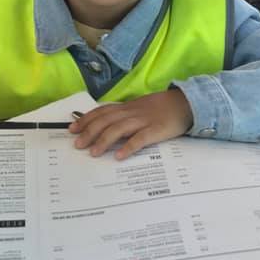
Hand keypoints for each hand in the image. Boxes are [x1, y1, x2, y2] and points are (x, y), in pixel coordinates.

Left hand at [69, 89, 192, 159]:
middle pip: (106, 120)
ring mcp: (144, 121)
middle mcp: (132, 113)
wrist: (186, 104)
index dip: (86, 120)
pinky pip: (140, 139)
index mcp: (127, 107)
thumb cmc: (162, 109)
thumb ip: (124, 116)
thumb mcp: (140, 108)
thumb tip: (105, 127)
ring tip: (93, 152)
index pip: (102, 112)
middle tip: (78, 145)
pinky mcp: (156, 130)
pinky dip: (128, 146)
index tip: (72, 129)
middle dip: (90, 132)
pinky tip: (119, 156)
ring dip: (104, 140)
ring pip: (119, 128)